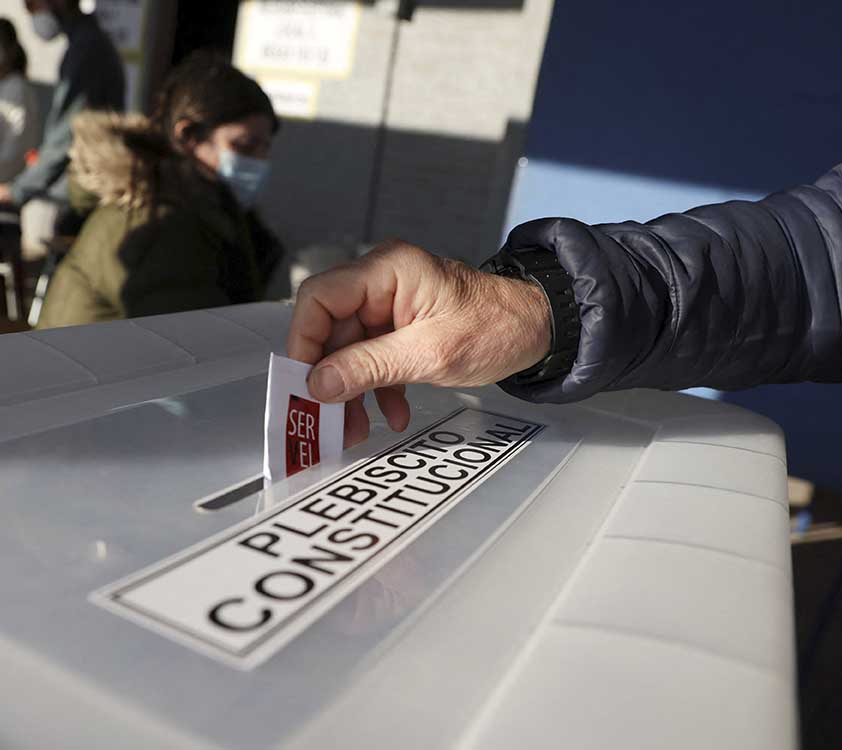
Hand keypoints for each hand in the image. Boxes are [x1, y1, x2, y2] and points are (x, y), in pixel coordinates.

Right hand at [286, 241, 551, 446]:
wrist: (538, 329)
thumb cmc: (497, 326)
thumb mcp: (430, 353)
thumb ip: (370, 367)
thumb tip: (320, 383)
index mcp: (387, 271)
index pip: (320, 298)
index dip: (305, 341)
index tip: (304, 382)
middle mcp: (383, 283)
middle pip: (331, 330)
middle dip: (330, 379)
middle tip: (327, 419)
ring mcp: (391, 306)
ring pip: (350, 350)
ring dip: (352, 391)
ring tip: (355, 428)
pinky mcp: (401, 328)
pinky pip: (374, 358)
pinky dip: (379, 388)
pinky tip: (393, 413)